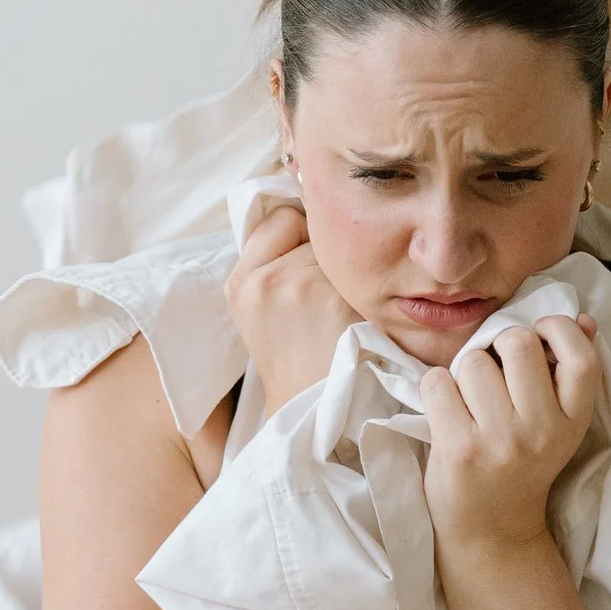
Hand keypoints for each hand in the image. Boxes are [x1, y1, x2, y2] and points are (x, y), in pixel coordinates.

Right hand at [227, 200, 359, 412]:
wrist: (315, 411)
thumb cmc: (295, 357)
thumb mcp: (261, 308)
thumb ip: (273, 258)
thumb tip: (306, 198)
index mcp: (240, 282)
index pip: (281, 217)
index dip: (301, 236)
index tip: (307, 264)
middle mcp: (266, 280)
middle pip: (316, 229)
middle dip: (326, 254)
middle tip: (326, 296)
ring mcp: (303, 287)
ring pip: (343, 249)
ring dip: (349, 271)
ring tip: (342, 309)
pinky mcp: (338, 300)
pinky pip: (364, 272)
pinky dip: (369, 289)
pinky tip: (360, 315)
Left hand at [419, 314, 601, 565]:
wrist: (492, 532)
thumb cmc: (520, 467)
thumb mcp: (556, 426)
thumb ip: (568, 373)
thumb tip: (583, 319)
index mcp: (572, 422)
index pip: (581, 358)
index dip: (558, 329)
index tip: (540, 334)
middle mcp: (541, 431)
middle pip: (518, 343)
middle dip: (499, 346)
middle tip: (495, 373)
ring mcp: (499, 440)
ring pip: (474, 361)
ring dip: (465, 371)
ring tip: (470, 400)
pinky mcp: (459, 447)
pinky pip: (438, 382)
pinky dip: (436, 388)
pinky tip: (447, 411)